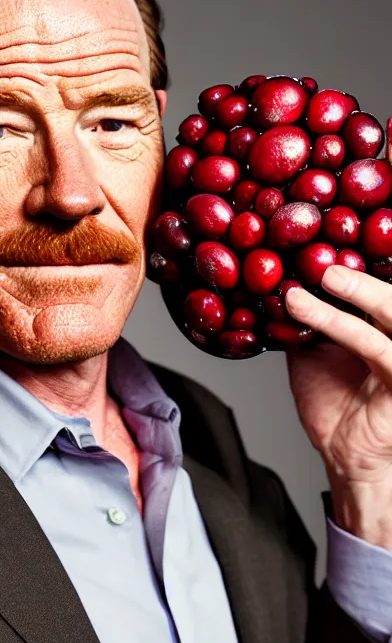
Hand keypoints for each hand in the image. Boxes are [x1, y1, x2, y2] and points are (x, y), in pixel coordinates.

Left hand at [283, 119, 391, 549]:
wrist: (350, 457)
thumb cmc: (336, 400)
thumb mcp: (311, 344)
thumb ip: (300, 309)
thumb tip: (263, 277)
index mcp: (381, 310)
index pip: (375, 257)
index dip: (363, 225)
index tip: (342, 186)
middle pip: (391, 269)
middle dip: (371, 236)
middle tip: (334, 203)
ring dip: (355, 282)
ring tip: (320, 266)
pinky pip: (371, 343)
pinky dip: (335, 319)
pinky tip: (303, 303)